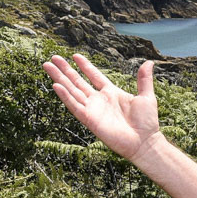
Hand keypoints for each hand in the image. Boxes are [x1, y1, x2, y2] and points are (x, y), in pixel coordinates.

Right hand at [43, 53, 159, 160]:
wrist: (144, 142)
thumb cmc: (147, 122)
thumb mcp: (147, 96)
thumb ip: (144, 79)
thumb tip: (149, 62)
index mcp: (111, 93)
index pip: (94, 76)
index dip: (84, 66)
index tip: (75, 55)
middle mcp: (99, 100)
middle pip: (77, 82)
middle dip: (65, 70)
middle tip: (53, 58)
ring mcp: (93, 109)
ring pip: (72, 91)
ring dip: (59, 79)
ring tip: (47, 66)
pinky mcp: (89, 119)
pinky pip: (74, 106)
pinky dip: (65, 96)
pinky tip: (56, 85)